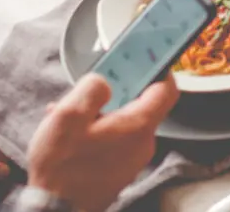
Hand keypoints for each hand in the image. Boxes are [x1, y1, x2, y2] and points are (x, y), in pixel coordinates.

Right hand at [27, 74, 178, 211]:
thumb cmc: (61, 168)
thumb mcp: (68, 117)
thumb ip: (91, 90)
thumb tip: (105, 81)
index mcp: (138, 126)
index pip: (167, 90)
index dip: (160, 70)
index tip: (147, 58)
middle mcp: (143, 144)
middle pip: (142, 105)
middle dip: (115, 93)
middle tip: (89, 92)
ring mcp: (132, 160)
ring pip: (124, 123)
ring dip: (100, 114)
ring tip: (67, 116)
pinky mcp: (119, 171)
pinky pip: (115, 141)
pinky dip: (97, 132)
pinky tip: (69, 136)